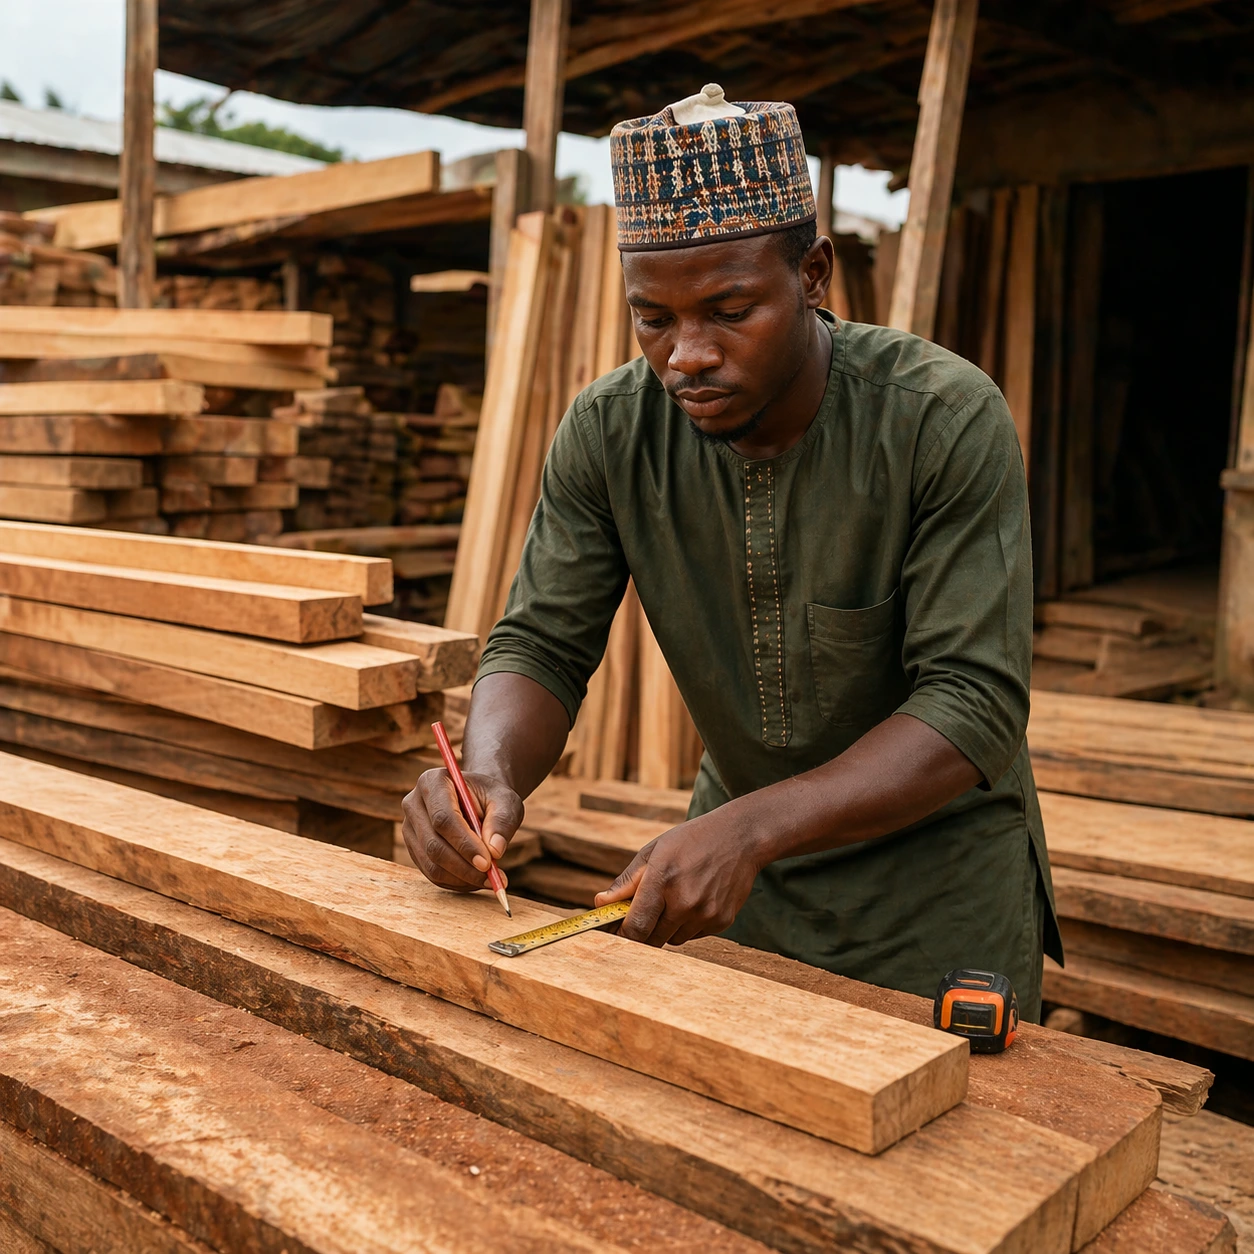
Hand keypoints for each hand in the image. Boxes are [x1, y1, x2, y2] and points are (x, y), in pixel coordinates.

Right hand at [401, 769, 523, 892]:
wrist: (477, 801)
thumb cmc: (491, 798)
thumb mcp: (506, 801)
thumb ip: (502, 821)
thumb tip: (495, 850)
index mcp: (434, 782)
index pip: (443, 818)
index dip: (464, 843)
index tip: (487, 863)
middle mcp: (414, 804)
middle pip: (433, 844)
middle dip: (464, 866)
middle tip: (493, 878)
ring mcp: (409, 828)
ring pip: (431, 863)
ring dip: (461, 878)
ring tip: (491, 880)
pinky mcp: (413, 848)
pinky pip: (431, 873)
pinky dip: (456, 882)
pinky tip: (476, 880)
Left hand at [594, 809, 763, 946]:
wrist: (740, 837)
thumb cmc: (692, 840)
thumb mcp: (654, 851)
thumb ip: (626, 881)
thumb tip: (600, 904)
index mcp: (663, 880)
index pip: (635, 927)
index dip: (621, 936)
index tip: (614, 934)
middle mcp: (685, 902)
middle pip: (652, 939)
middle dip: (642, 931)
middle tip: (643, 914)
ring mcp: (706, 914)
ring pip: (672, 939)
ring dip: (666, 927)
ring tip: (676, 898)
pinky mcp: (722, 921)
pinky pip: (693, 935)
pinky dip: (688, 925)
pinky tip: (695, 899)